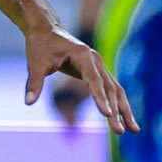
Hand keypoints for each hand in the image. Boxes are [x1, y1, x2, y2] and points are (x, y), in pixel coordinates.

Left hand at [25, 19, 137, 134]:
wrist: (46, 29)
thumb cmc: (40, 45)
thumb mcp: (35, 63)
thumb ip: (34, 82)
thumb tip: (28, 102)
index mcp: (83, 55)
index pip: (94, 80)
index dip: (100, 98)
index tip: (108, 114)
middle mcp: (95, 60)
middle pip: (109, 88)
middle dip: (116, 111)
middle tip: (120, 132)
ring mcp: (99, 65)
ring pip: (115, 90)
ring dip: (124, 110)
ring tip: (134, 130)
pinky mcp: (97, 70)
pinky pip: (111, 89)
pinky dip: (118, 103)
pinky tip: (123, 118)